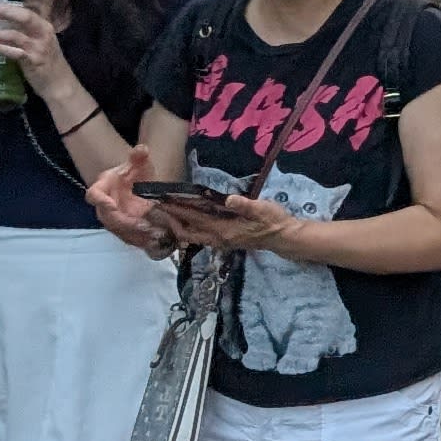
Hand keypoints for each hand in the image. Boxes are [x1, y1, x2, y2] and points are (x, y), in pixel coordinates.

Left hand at [0, 2, 80, 107]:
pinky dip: (3, 49)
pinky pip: (15, 53)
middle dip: (5, 13)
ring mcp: (39, 47)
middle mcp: (44, 34)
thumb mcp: (41, 42)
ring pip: (15, 35)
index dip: (10, 8)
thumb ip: (27, 33)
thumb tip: (3, 24)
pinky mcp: (33, 61)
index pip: (27, 12)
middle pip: (24, 18)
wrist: (59, 83)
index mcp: (45, 27)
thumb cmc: (48, 61)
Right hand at [85, 158, 178, 256]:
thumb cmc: (133, 172)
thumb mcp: (138, 163)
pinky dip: (141, 240)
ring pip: (119, 231)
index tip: (112, 206)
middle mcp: (104, 207)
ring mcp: (112, 220)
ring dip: (135, 234)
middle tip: (142, 225)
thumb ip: (138, 156)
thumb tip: (142, 149)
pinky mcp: (123, 230)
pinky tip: (156, 239)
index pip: (93, 195)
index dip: (100, 202)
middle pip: (108, 219)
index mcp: (101, 188)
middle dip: (124, 223)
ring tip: (153, 233)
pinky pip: (129, 238)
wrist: (137, 185)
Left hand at [158, 184, 295, 258]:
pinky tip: (187, 222)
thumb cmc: (273, 221)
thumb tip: (229, 199)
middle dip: (172, 220)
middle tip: (157, 209)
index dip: (178, 210)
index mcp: (224, 230)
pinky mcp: (224, 241)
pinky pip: (200, 237)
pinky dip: (189, 229)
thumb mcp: (262, 209)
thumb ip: (245, 205)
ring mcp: (220, 242)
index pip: (195, 219)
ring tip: (167, 215)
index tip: (163, 202)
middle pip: (188, 232)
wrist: (282, 237)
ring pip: (192, 236)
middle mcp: (218, 239)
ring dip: (179, 226)